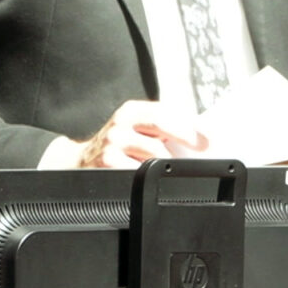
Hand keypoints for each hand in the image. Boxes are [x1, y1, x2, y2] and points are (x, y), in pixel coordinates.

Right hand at [75, 100, 204, 167]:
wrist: (80, 161)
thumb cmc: (117, 146)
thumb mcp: (135, 129)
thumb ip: (161, 128)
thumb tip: (197, 137)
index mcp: (131, 111)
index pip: (165, 112)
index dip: (189, 125)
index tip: (207, 138)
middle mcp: (120, 124)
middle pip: (162, 127)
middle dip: (186, 138)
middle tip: (202, 150)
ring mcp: (113, 143)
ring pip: (154, 154)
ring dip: (168, 163)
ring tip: (170, 167)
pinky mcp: (108, 163)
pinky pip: (140, 172)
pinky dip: (149, 177)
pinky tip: (148, 175)